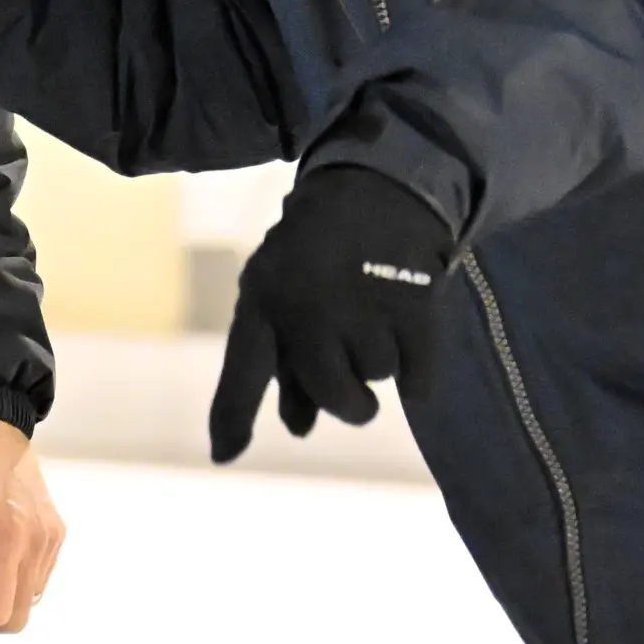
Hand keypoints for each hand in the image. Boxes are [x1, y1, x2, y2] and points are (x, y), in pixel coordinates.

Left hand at [209, 166, 454, 462]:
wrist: (376, 188)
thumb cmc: (316, 257)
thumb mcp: (280, 295)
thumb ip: (281, 363)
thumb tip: (299, 431)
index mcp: (264, 300)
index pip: (244, 368)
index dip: (233, 414)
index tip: (224, 455)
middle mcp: (307, 304)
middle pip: (332, 393)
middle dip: (347, 401)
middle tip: (356, 388)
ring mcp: (361, 304)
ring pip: (377, 378)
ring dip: (381, 360)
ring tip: (374, 312)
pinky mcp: (414, 306)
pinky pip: (418, 379)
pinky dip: (418, 372)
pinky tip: (408, 331)